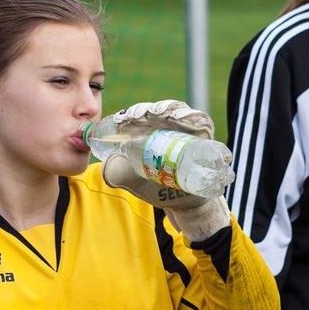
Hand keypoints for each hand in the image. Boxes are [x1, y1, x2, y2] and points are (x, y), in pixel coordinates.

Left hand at [101, 100, 230, 239]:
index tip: (119, 121)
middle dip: (145, 110)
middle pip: (155, 110)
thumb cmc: (158, 186)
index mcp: (148, 131)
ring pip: (175, 110)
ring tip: (157, 114)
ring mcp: (185, 127)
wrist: (184, 201)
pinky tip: (178, 117)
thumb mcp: (135, 182)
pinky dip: (189, 114)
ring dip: (165, 108)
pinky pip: (199, 118)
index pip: (137, 116)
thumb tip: (104, 167)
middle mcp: (166, 125)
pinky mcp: (203, 132)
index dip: (128, 115)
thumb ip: (117, 175)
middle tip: (137, 116)